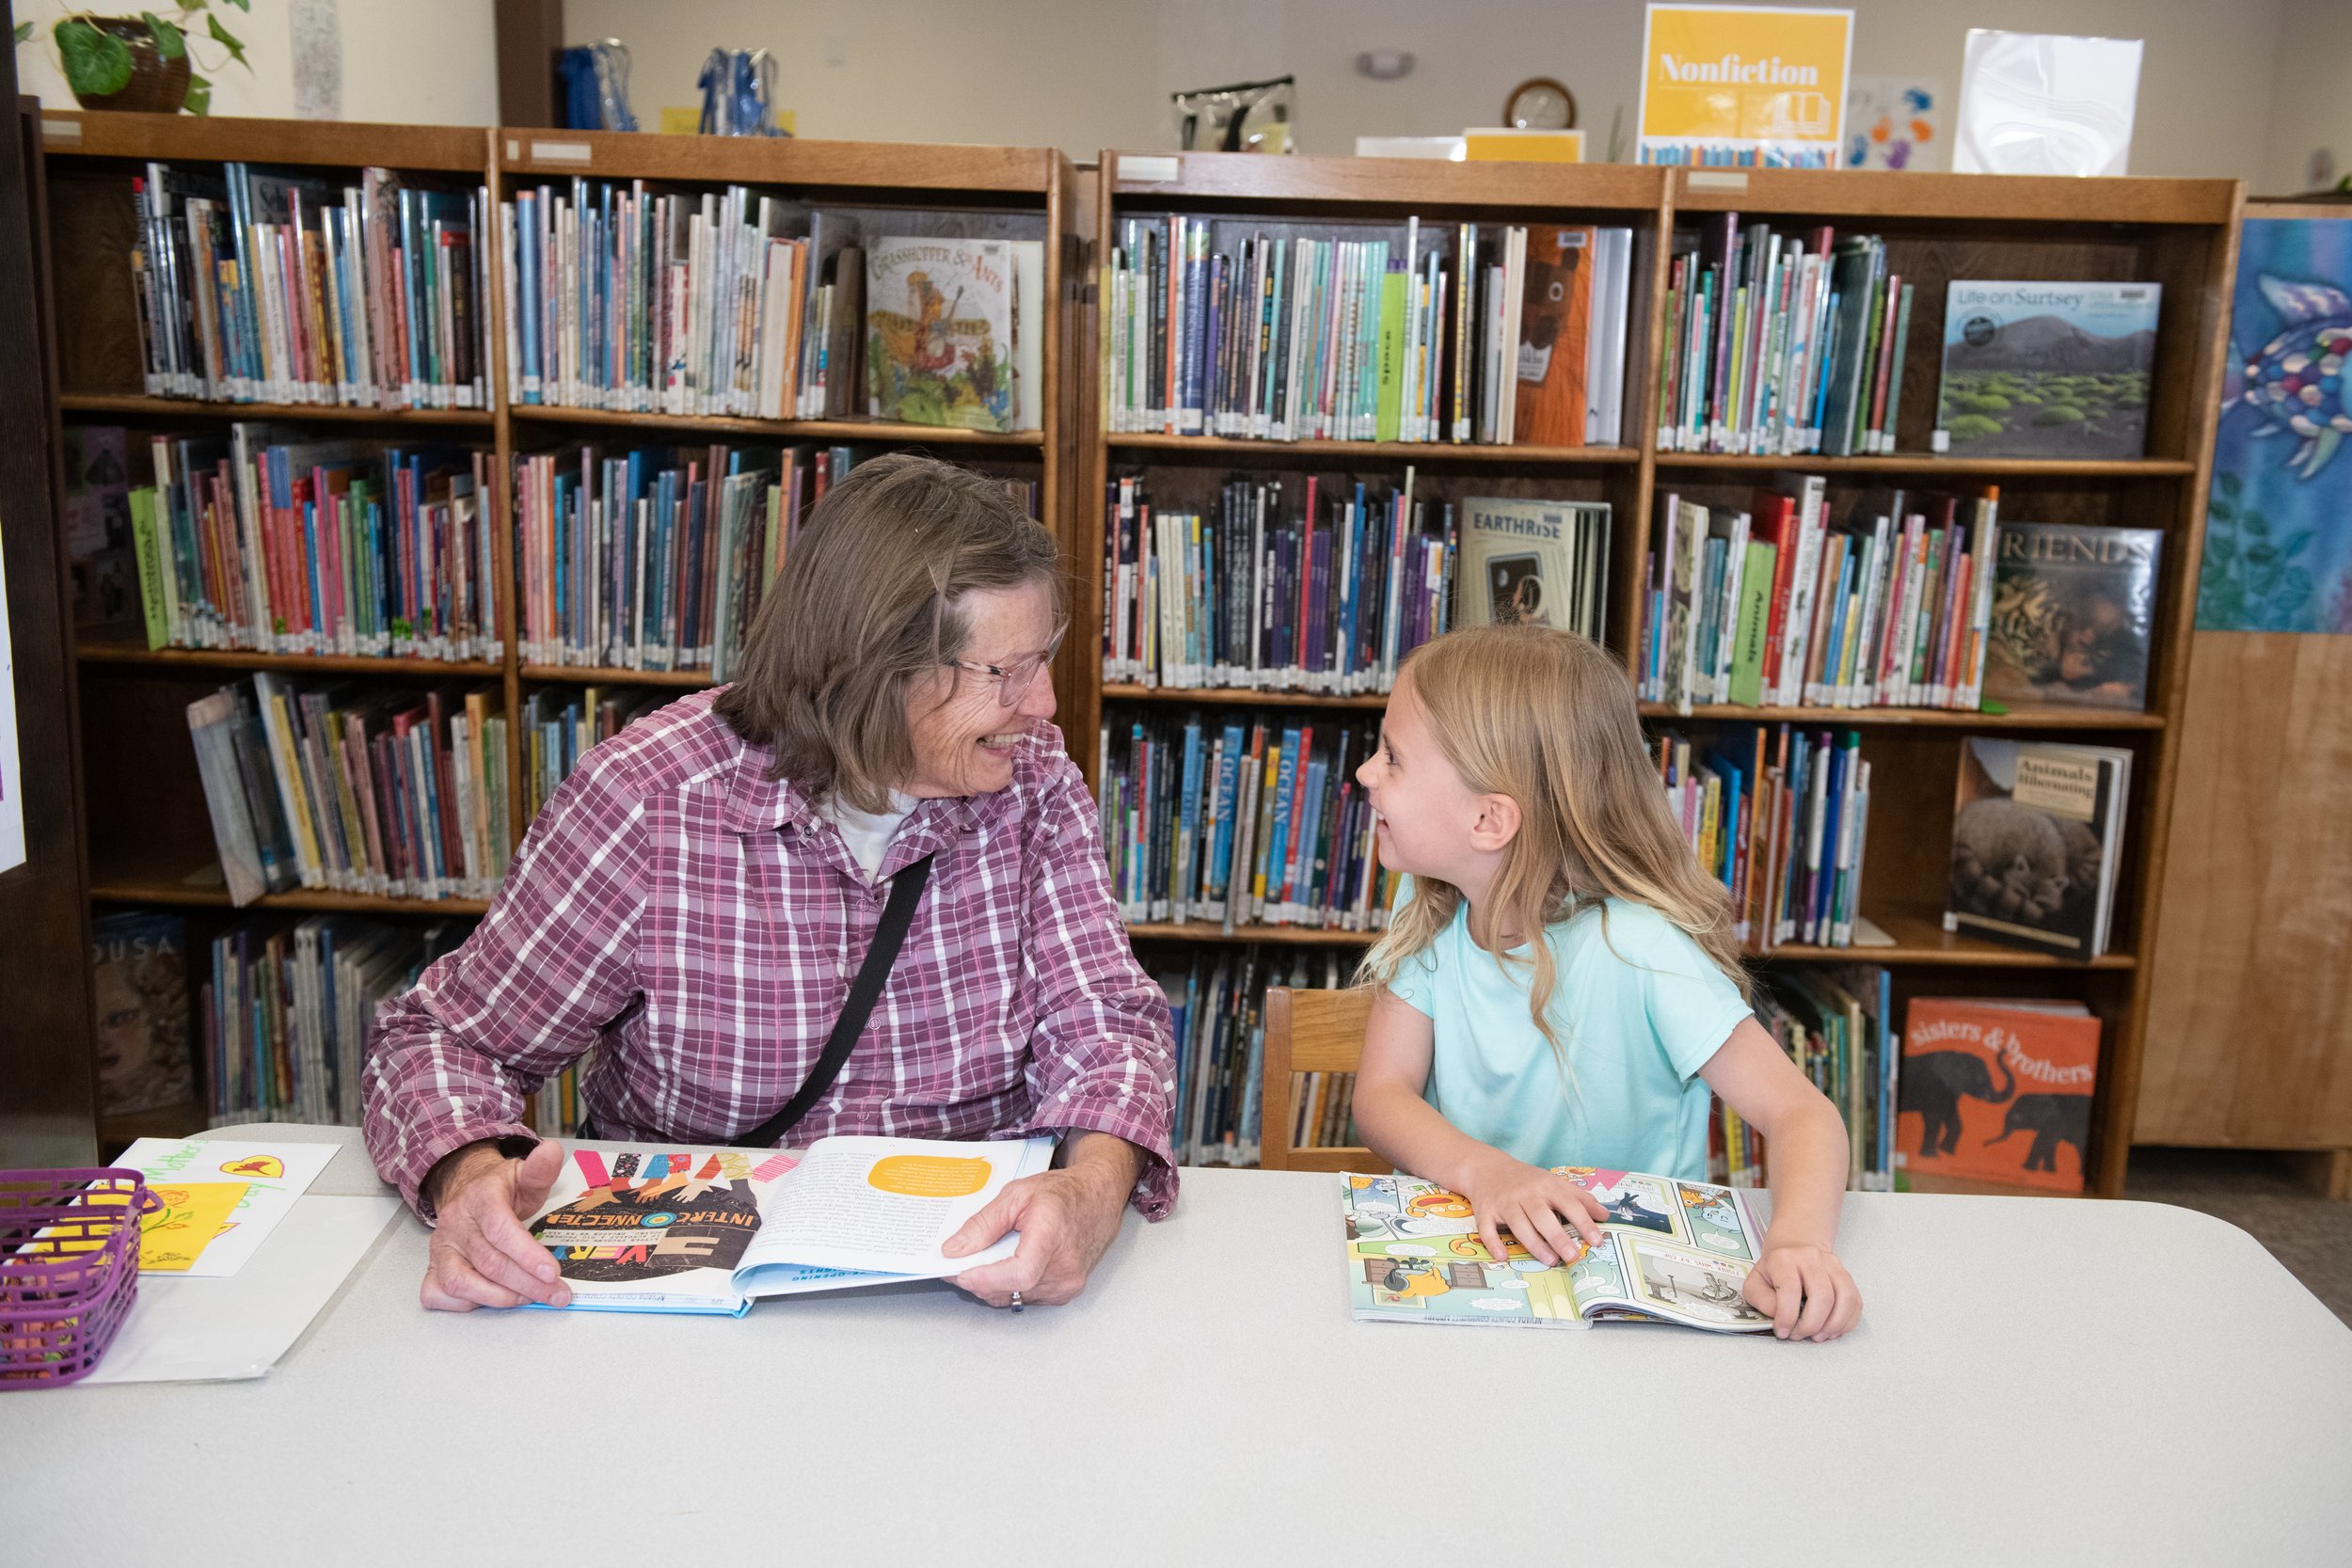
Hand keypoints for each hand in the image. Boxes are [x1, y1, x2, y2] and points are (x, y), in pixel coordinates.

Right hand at [419, 1139, 572, 1311]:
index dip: (526, 1254)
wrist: (463, 1190)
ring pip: (462, 1283)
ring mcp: (440, 1249)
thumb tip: (552, 1151)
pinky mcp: (431, 1268)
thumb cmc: (499, 1190)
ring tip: (529, 1298)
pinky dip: (464, 1304)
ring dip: (500, 1297)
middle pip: (489, 1262)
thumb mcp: (522, 1174)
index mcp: (480, 1199)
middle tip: (556, 1294)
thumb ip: (540, 1169)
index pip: (500, 1229)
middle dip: (527, 1284)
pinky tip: (491, 1299)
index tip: (552, 1272)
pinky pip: (438, 1294)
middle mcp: (455, 1225)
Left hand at [941, 1162, 1128, 1308]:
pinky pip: (1026, 1298)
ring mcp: (1068, 1284)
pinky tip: (1005, 1267)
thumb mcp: (1016, 1194)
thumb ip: (983, 1223)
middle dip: (978, 1280)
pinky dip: (1009, 1286)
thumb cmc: (1062, 1193)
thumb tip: (954, 1250)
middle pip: (1011, 1288)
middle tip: (957, 1264)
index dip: (987, 1278)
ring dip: (992, 1284)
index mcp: (1053, 1236)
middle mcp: (1066, 1267)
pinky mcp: (1066, 1293)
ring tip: (983, 1261)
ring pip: (1014, 1297)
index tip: (961, 1273)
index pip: (1021, 1272)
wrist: (1098, 1199)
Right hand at [1459, 1150, 1605, 1267]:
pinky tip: (1503, 1258)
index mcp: (1546, 1185)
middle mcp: (1526, 1194)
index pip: (1569, 1203)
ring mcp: (1504, 1203)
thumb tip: (1605, 1215)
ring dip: (1534, 1243)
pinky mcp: (1485, 1211)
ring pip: (1519, 1224)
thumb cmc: (1527, 1180)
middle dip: (1558, 1237)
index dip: (1584, 1222)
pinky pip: (1487, 1229)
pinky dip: (1494, 1243)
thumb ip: (1580, 1198)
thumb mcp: (1555, 1182)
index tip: (1597, 1241)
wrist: (1487, 1168)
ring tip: (1550, 1260)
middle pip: (1542, 1216)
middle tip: (1572, 1256)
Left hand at [1743, 1237, 1861, 1340]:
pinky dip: (1847, 1322)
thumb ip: (1760, 1299)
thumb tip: (1779, 1316)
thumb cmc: (1774, 1270)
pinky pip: (1855, 1302)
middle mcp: (1812, 1257)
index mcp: (1784, 1258)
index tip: (1782, 1332)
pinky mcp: (1846, 1275)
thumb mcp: (1755, 1282)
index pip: (1790, 1289)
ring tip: (1818, 1336)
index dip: (1787, 1317)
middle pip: (1822, 1296)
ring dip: (1833, 1325)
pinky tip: (1832, 1331)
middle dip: (1811, 1324)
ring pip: (1845, 1299)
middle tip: (1800, 1335)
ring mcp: (1833, 1265)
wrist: (1793, 1246)